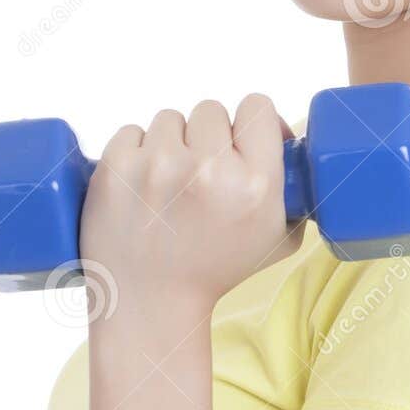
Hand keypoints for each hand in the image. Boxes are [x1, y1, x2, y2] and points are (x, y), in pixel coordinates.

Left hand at [78, 94, 306, 311]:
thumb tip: (294, 144)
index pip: (257, 106)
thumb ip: (293, 191)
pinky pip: (131, 131)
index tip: (240, 143)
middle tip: (200, 175)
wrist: (149, 303)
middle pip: (211, 110)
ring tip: (168, 186)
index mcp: (255, 185)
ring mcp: (158, 166)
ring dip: (170, 144)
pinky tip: (141, 186)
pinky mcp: (116, 168)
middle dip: (207, 138)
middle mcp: (209, 170)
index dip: (249, 123)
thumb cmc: (214, 270)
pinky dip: (135, 152)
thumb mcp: (276, 239)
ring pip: (169, 119)